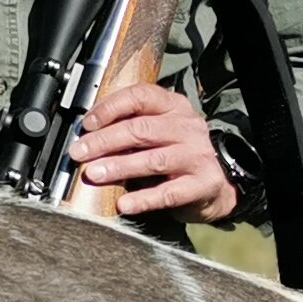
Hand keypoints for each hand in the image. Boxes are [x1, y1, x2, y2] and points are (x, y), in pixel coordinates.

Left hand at [73, 81, 236, 222]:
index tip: (87, 123)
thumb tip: (87, 137)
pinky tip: (124, 204)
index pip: (141, 96)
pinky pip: (169, 193)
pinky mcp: (203, 185)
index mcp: (173, 107)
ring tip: (94, 174)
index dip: (110, 108)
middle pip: (141, 129)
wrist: (222, 180)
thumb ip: (131, 128)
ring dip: (119, 166)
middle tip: (80, 152)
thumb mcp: (160, 130)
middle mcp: (187, 128)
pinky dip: (143, 199)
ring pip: (153, 159)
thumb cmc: (179, 152)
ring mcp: (197, 156)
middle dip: (105, 141)